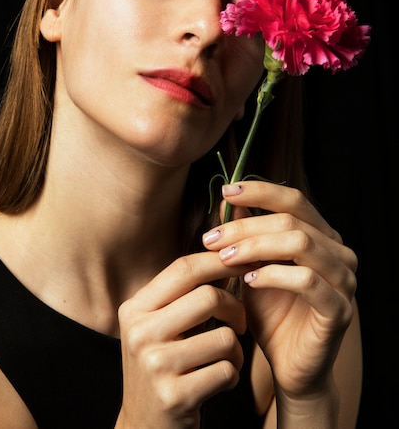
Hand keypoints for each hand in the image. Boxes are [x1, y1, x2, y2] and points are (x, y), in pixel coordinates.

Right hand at [115, 251, 246, 428]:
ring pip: (224, 337)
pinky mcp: (174, 396)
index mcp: (135, 308)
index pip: (183, 268)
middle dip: (236, 308)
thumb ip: (183, 293)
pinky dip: (232, 376)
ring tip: (226, 360)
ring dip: (236, 350)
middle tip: (241, 322)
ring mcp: (154, 365)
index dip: (220, 261)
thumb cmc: (162, 366)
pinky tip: (218, 382)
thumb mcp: (158, 326)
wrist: (143, 426)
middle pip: (208, 297)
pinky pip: (226, 371)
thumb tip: (227, 253)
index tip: (247, 262)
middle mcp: (140, 332)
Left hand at [202, 180, 357, 400]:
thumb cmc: (271, 313)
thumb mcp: (251, 267)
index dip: (260, 191)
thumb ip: (244, 234)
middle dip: (245, 226)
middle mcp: (338, 252)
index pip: (294, 200)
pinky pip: (307, 281)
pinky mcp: (340, 309)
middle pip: (291, 220)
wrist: (288, 365)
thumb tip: (227, 199)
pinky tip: (248, 281)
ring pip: (300, 243)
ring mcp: (344, 280)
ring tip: (224, 258)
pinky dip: (274, 275)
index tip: (226, 191)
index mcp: (321, 236)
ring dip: (255, 247)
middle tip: (211, 238)